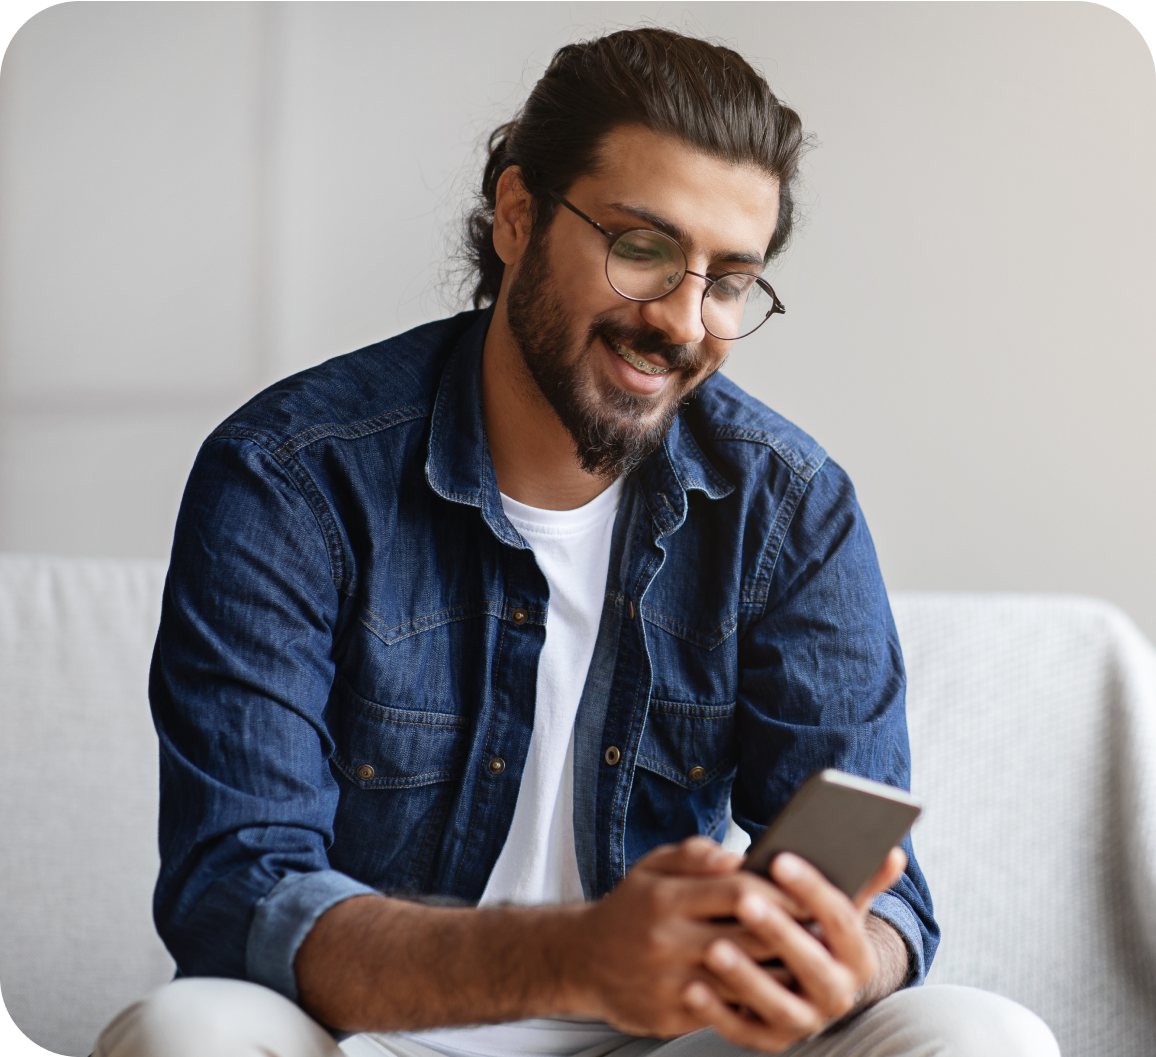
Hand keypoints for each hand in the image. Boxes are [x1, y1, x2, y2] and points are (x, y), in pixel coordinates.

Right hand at [557, 837, 806, 1037]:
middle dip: (792, 935)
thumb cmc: (629, 908)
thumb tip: (740, 857)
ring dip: (782, 975)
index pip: (739, 891)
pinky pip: (725, 1012)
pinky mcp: (671, 1016)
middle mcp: (667, 941)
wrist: (580, 960)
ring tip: (813, 964)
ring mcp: (669, 983)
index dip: (782, 893)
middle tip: (827, 931)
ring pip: (743, 982)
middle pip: (749, 939)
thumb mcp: (652, 866)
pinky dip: (755, 1003)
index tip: (812, 893)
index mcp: (666, 898)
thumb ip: (696, 855)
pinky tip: (779, 993)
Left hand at [682, 847, 907, 1052]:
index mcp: (858, 957)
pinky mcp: (771, 1041)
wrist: (803, 985)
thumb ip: (862, 880)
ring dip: (746, 977)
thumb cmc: (812, 929)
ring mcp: (805, 1021)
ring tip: (714, 948)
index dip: (811, 889)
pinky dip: (716, 1014)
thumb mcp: (836, 906)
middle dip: (778, 931)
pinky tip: (691, 988)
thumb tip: (894, 850)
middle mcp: (838, 995)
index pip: (841, 920)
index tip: (779, 859)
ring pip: (778, 1003)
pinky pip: (744, 1031)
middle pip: (810, 963)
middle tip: (744, 901)